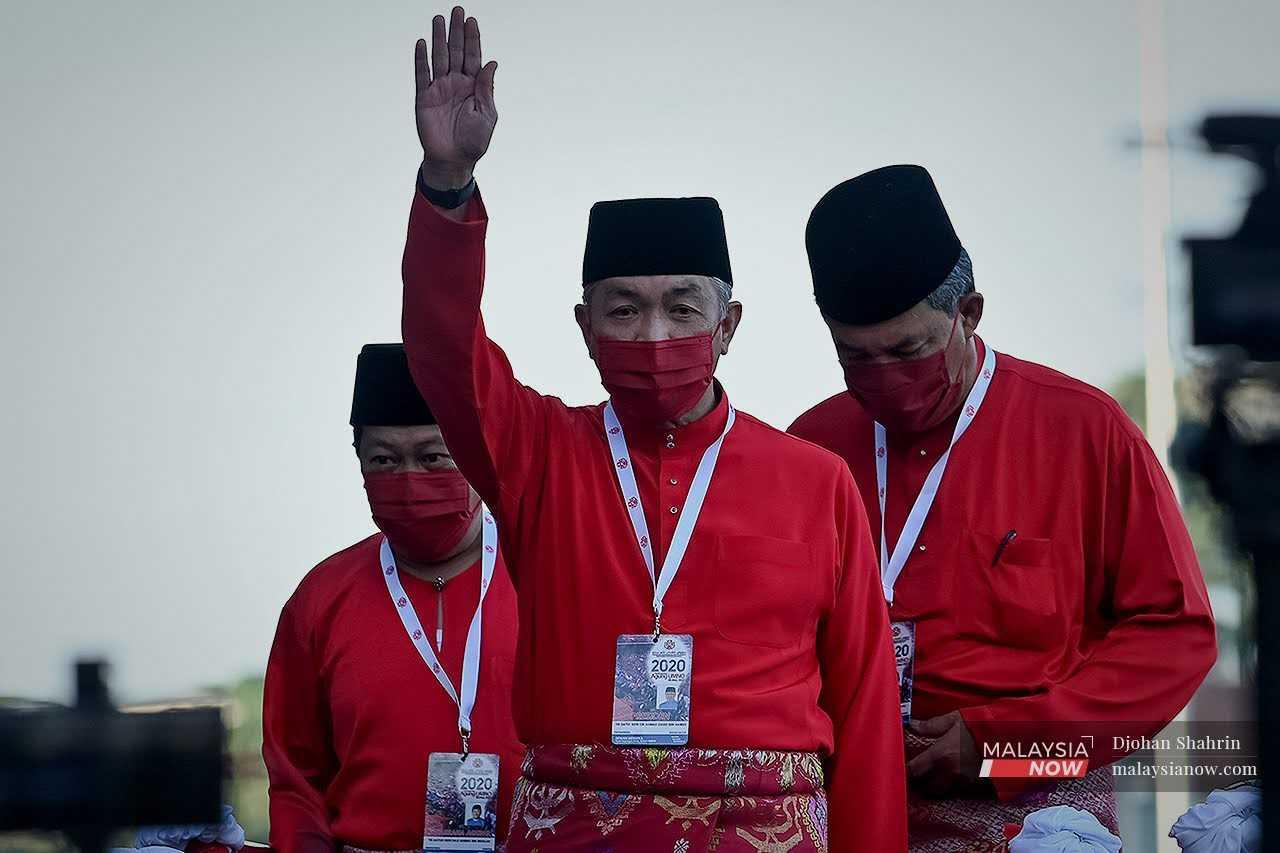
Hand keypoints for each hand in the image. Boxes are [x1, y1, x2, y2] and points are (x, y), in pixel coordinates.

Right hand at [414, 6, 496, 187]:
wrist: (453, 161)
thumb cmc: (474, 141)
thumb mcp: (487, 114)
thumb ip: (486, 88)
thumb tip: (492, 62)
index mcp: (473, 87)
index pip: (473, 57)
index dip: (473, 38)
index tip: (471, 20)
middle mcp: (456, 84)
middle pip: (456, 51)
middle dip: (456, 31)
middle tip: (456, 10)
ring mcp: (440, 89)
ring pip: (439, 58)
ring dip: (438, 39)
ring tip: (438, 19)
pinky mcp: (424, 98)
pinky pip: (422, 74)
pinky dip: (421, 59)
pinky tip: (422, 43)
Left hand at [906, 712, 986, 798]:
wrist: (1017, 738)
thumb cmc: (984, 724)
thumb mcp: (957, 719)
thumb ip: (932, 725)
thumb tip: (911, 725)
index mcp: (941, 754)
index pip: (914, 770)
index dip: (905, 770)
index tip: (902, 767)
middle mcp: (951, 773)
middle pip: (927, 788)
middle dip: (922, 783)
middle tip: (920, 773)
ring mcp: (966, 783)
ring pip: (944, 792)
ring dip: (938, 786)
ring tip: (938, 774)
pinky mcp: (979, 788)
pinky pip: (961, 791)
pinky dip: (956, 786)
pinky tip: (958, 774)